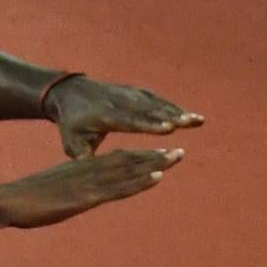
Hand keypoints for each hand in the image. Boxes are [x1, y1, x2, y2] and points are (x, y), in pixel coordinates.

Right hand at [0, 148, 183, 228]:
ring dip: (155, 163)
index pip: (115, 160)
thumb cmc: (22, 200)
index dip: (138, 157)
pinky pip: (120, 188)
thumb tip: (70, 199)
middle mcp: (88, 171)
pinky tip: (158, 176)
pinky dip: (141, 181)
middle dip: (155, 157)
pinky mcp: (86, 197)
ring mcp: (88, 183)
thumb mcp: (49, 193)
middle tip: (180, 151)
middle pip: (127, 161)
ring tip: (177, 157)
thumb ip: (65, 193)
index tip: (158, 155)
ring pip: (129, 170)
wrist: (7, 200)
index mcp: (79, 169)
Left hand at [48, 75, 203, 157]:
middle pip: (149, 110)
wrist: (68, 92)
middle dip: (171, 115)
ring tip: (198, 120)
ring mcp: (128, 95)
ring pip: (155, 103)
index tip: (169, 129)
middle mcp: (119, 103)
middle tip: (192, 122)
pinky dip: (171, 106)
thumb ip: (84, 158)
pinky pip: (155, 99)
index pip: (130, 121)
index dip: (149, 125)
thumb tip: (92, 174)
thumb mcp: (72, 143)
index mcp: (105, 116)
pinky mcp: (133, 92)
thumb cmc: (71, 124)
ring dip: (177, 111)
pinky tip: (187, 115)